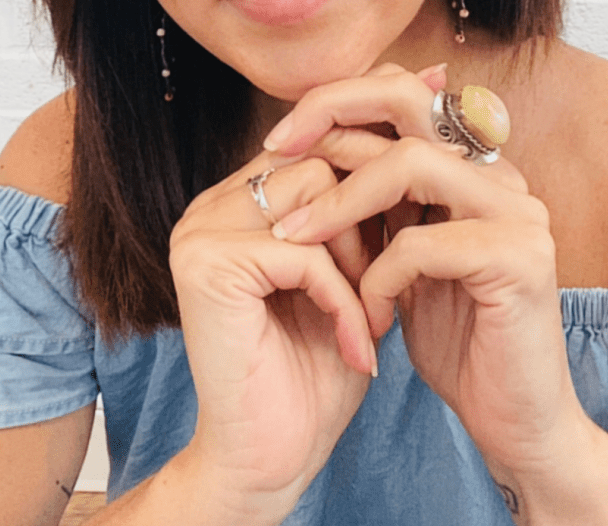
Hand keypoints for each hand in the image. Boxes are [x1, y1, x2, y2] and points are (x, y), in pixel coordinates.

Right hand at [168, 149, 377, 522]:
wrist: (271, 460)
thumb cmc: (312, 371)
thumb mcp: (346, 273)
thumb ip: (356, 213)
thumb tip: (407, 149)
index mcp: (236, 202)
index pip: (316, 151)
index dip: (369, 188)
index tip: (407, 234)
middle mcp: (210, 206)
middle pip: (320, 162)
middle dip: (367, 221)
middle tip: (383, 287)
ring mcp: (201, 231)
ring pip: (317, 195)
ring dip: (359, 257)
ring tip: (368, 313)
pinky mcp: (209, 264)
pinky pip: (306, 253)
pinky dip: (344, 299)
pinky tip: (355, 344)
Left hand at [263, 64, 591, 475]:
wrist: (518, 422)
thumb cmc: (459, 341)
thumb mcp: (405, 260)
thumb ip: (382, 205)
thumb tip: (317, 148)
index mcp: (476, 167)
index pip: (404, 95)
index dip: (337, 103)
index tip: (280, 140)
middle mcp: (502, 175)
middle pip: (409, 99)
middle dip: (331, 114)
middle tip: (276, 151)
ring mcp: (518, 212)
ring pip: (412, 163)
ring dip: (341, 200)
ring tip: (295, 238)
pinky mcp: (520, 259)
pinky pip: (423, 244)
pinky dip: (380, 275)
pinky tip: (368, 312)